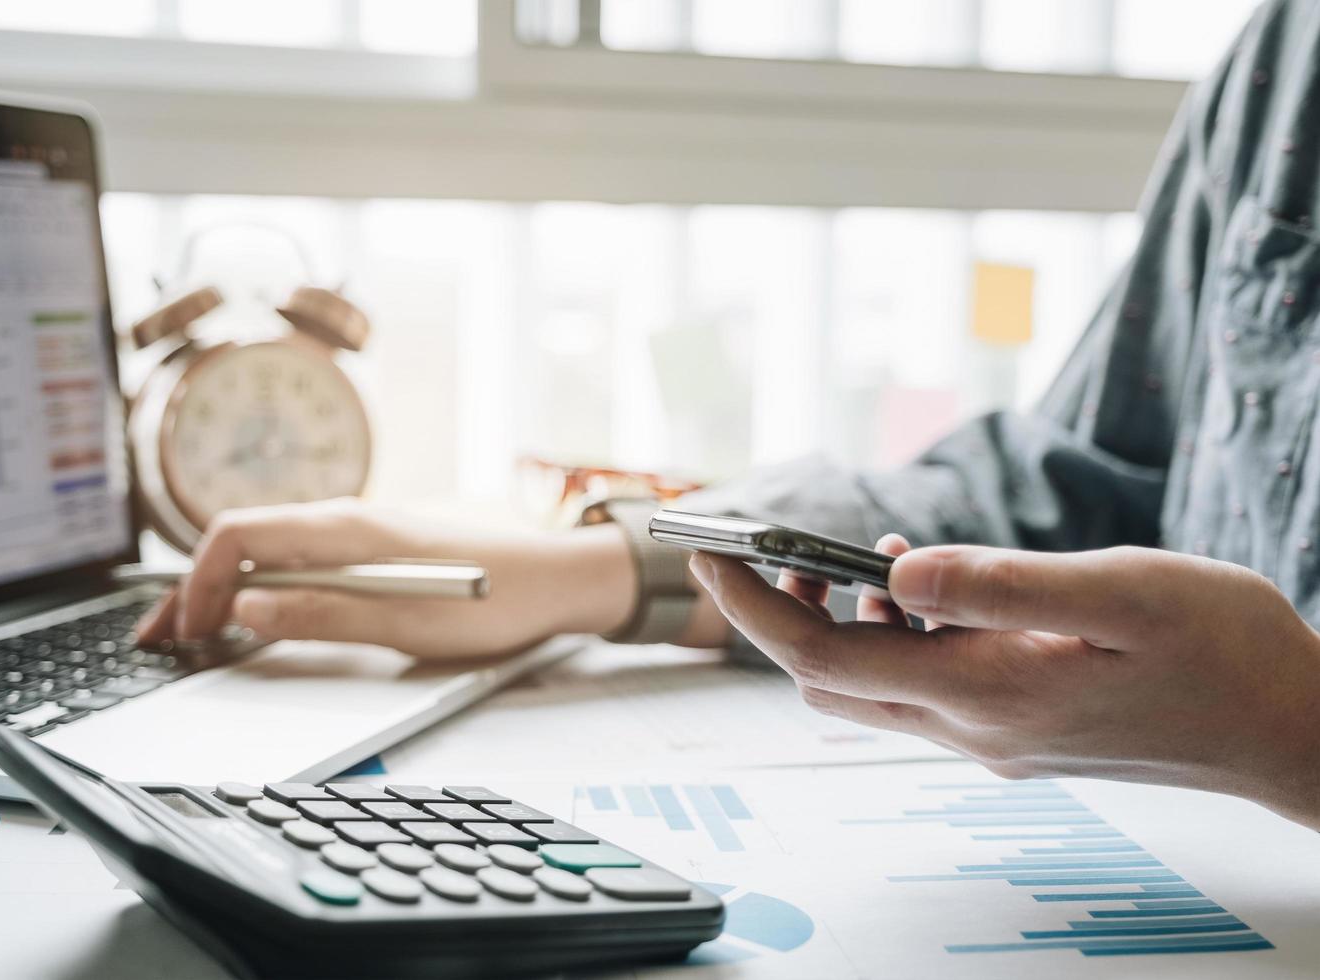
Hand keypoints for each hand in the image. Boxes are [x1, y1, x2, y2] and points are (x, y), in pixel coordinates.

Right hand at [137, 499, 640, 659]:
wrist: (557, 578)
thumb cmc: (493, 601)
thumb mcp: (405, 623)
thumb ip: (324, 613)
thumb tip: (247, 608)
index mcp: (347, 529)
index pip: (240, 535)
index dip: (200, 583)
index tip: (188, 631)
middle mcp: (346, 520)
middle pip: (245, 542)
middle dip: (195, 589)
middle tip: (161, 641)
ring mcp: (359, 533)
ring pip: (270, 553)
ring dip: (226, 590)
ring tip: (191, 634)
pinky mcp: (374, 550)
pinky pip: (300, 562)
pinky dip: (263, 588)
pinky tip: (254, 616)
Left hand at [690, 539, 1319, 830]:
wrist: (1290, 730)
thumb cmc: (1223, 652)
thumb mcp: (1122, 594)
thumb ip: (1003, 584)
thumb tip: (897, 571)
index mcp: (986, 691)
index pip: (822, 659)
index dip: (751, 608)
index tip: (706, 551)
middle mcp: (972, 728)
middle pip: (828, 682)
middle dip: (774, 617)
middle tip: (757, 550)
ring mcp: (991, 738)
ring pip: (870, 689)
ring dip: (833, 629)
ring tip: (835, 564)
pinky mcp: (1014, 731)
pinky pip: (919, 688)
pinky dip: (892, 639)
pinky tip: (920, 591)